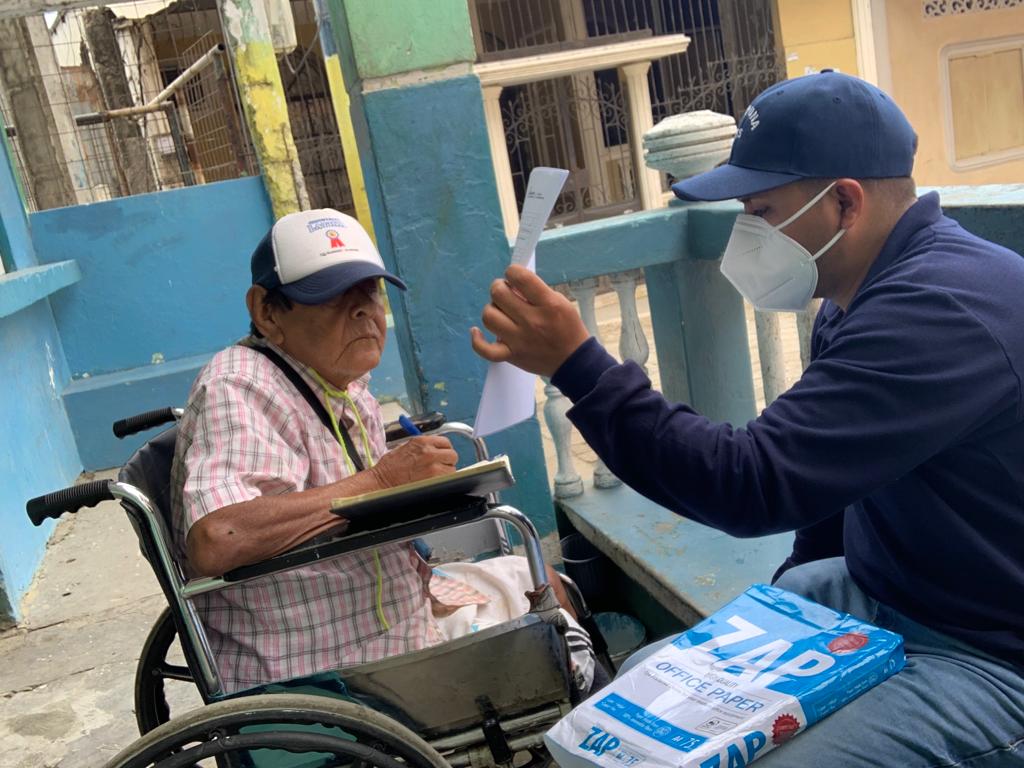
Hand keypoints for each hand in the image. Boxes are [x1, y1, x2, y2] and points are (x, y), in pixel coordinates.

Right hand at [370, 435, 457, 487]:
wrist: (381, 481)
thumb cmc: (389, 467)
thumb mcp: (405, 447)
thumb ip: (423, 446)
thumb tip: (436, 449)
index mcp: (422, 441)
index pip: (446, 442)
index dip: (445, 449)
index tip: (443, 454)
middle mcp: (429, 452)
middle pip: (452, 455)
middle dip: (448, 461)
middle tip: (441, 466)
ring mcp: (432, 467)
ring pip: (452, 469)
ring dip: (446, 473)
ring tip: (435, 476)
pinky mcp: (433, 480)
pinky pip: (447, 480)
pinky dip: (443, 482)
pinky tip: (433, 482)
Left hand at [470, 265, 589, 376]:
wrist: (574, 361)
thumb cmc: (568, 328)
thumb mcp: (561, 302)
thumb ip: (537, 291)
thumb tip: (511, 283)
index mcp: (548, 304)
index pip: (520, 277)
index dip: (512, 271)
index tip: (514, 276)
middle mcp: (532, 321)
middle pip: (499, 294)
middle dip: (500, 287)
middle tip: (506, 292)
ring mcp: (519, 340)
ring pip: (488, 316)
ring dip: (492, 309)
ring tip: (501, 311)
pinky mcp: (511, 356)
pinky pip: (484, 349)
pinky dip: (477, 340)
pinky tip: (476, 331)